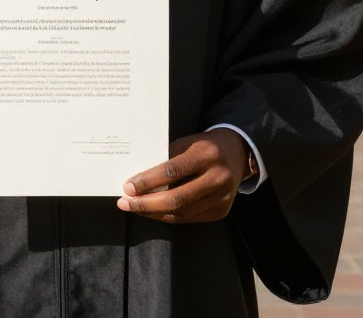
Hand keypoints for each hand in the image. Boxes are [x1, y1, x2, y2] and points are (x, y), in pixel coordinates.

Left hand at [116, 129, 248, 223]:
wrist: (237, 153)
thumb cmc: (203, 145)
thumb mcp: (186, 143)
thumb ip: (167, 160)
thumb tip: (138, 180)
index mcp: (207, 154)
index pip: (172, 171)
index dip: (148, 181)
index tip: (127, 187)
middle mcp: (217, 178)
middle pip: (177, 199)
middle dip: (146, 204)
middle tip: (125, 203)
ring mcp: (222, 198)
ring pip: (181, 213)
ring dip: (154, 213)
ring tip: (134, 209)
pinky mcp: (221, 212)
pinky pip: (189, 218)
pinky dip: (168, 216)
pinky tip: (153, 212)